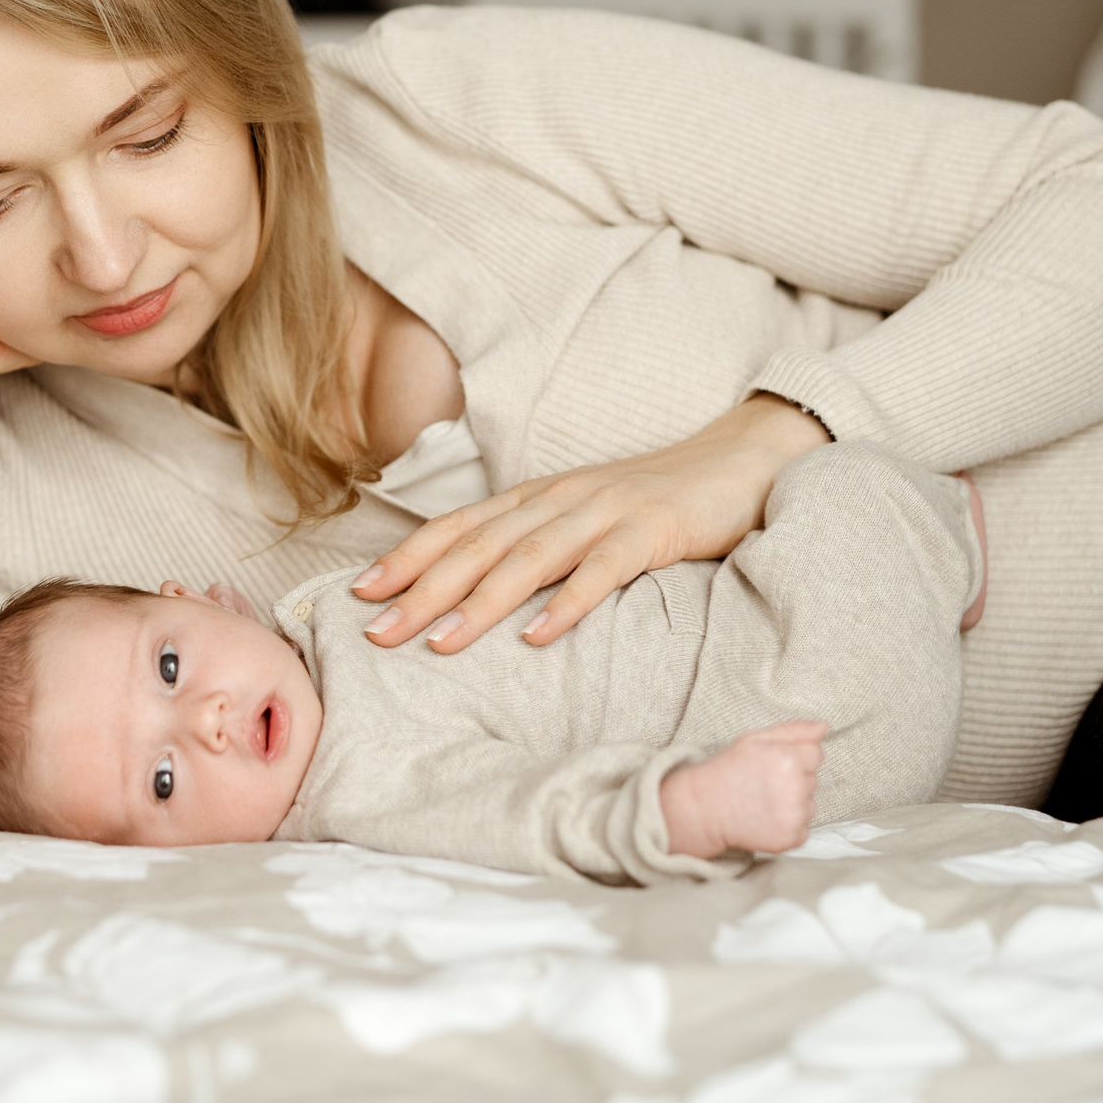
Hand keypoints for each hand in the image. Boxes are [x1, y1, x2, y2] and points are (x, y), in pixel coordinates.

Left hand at [351, 394, 830, 653]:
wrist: (740, 460)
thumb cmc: (656, 503)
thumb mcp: (587, 519)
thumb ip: (540, 546)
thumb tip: (480, 593)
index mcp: (541, 496)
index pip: (461, 526)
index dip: (410, 557)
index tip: (362, 592)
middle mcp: (562, 499)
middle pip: (481, 545)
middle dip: (424, 589)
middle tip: (376, 631)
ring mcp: (607, 512)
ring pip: (529, 558)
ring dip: (479, 601)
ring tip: (438, 642)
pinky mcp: (654, 531)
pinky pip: (603, 571)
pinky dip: (567, 604)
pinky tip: (536, 637)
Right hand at [659, 720, 824, 858]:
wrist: (705, 808)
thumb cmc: (729, 769)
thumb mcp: (756, 739)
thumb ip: (794, 730)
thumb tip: (825, 726)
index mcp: (789, 759)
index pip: (816, 754)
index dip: (795, 756)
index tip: (773, 763)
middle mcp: (796, 788)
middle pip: (813, 779)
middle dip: (794, 779)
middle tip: (764, 783)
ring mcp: (795, 816)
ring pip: (810, 804)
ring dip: (794, 803)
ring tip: (764, 801)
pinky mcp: (792, 838)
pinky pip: (804, 828)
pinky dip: (790, 824)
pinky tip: (767, 818)